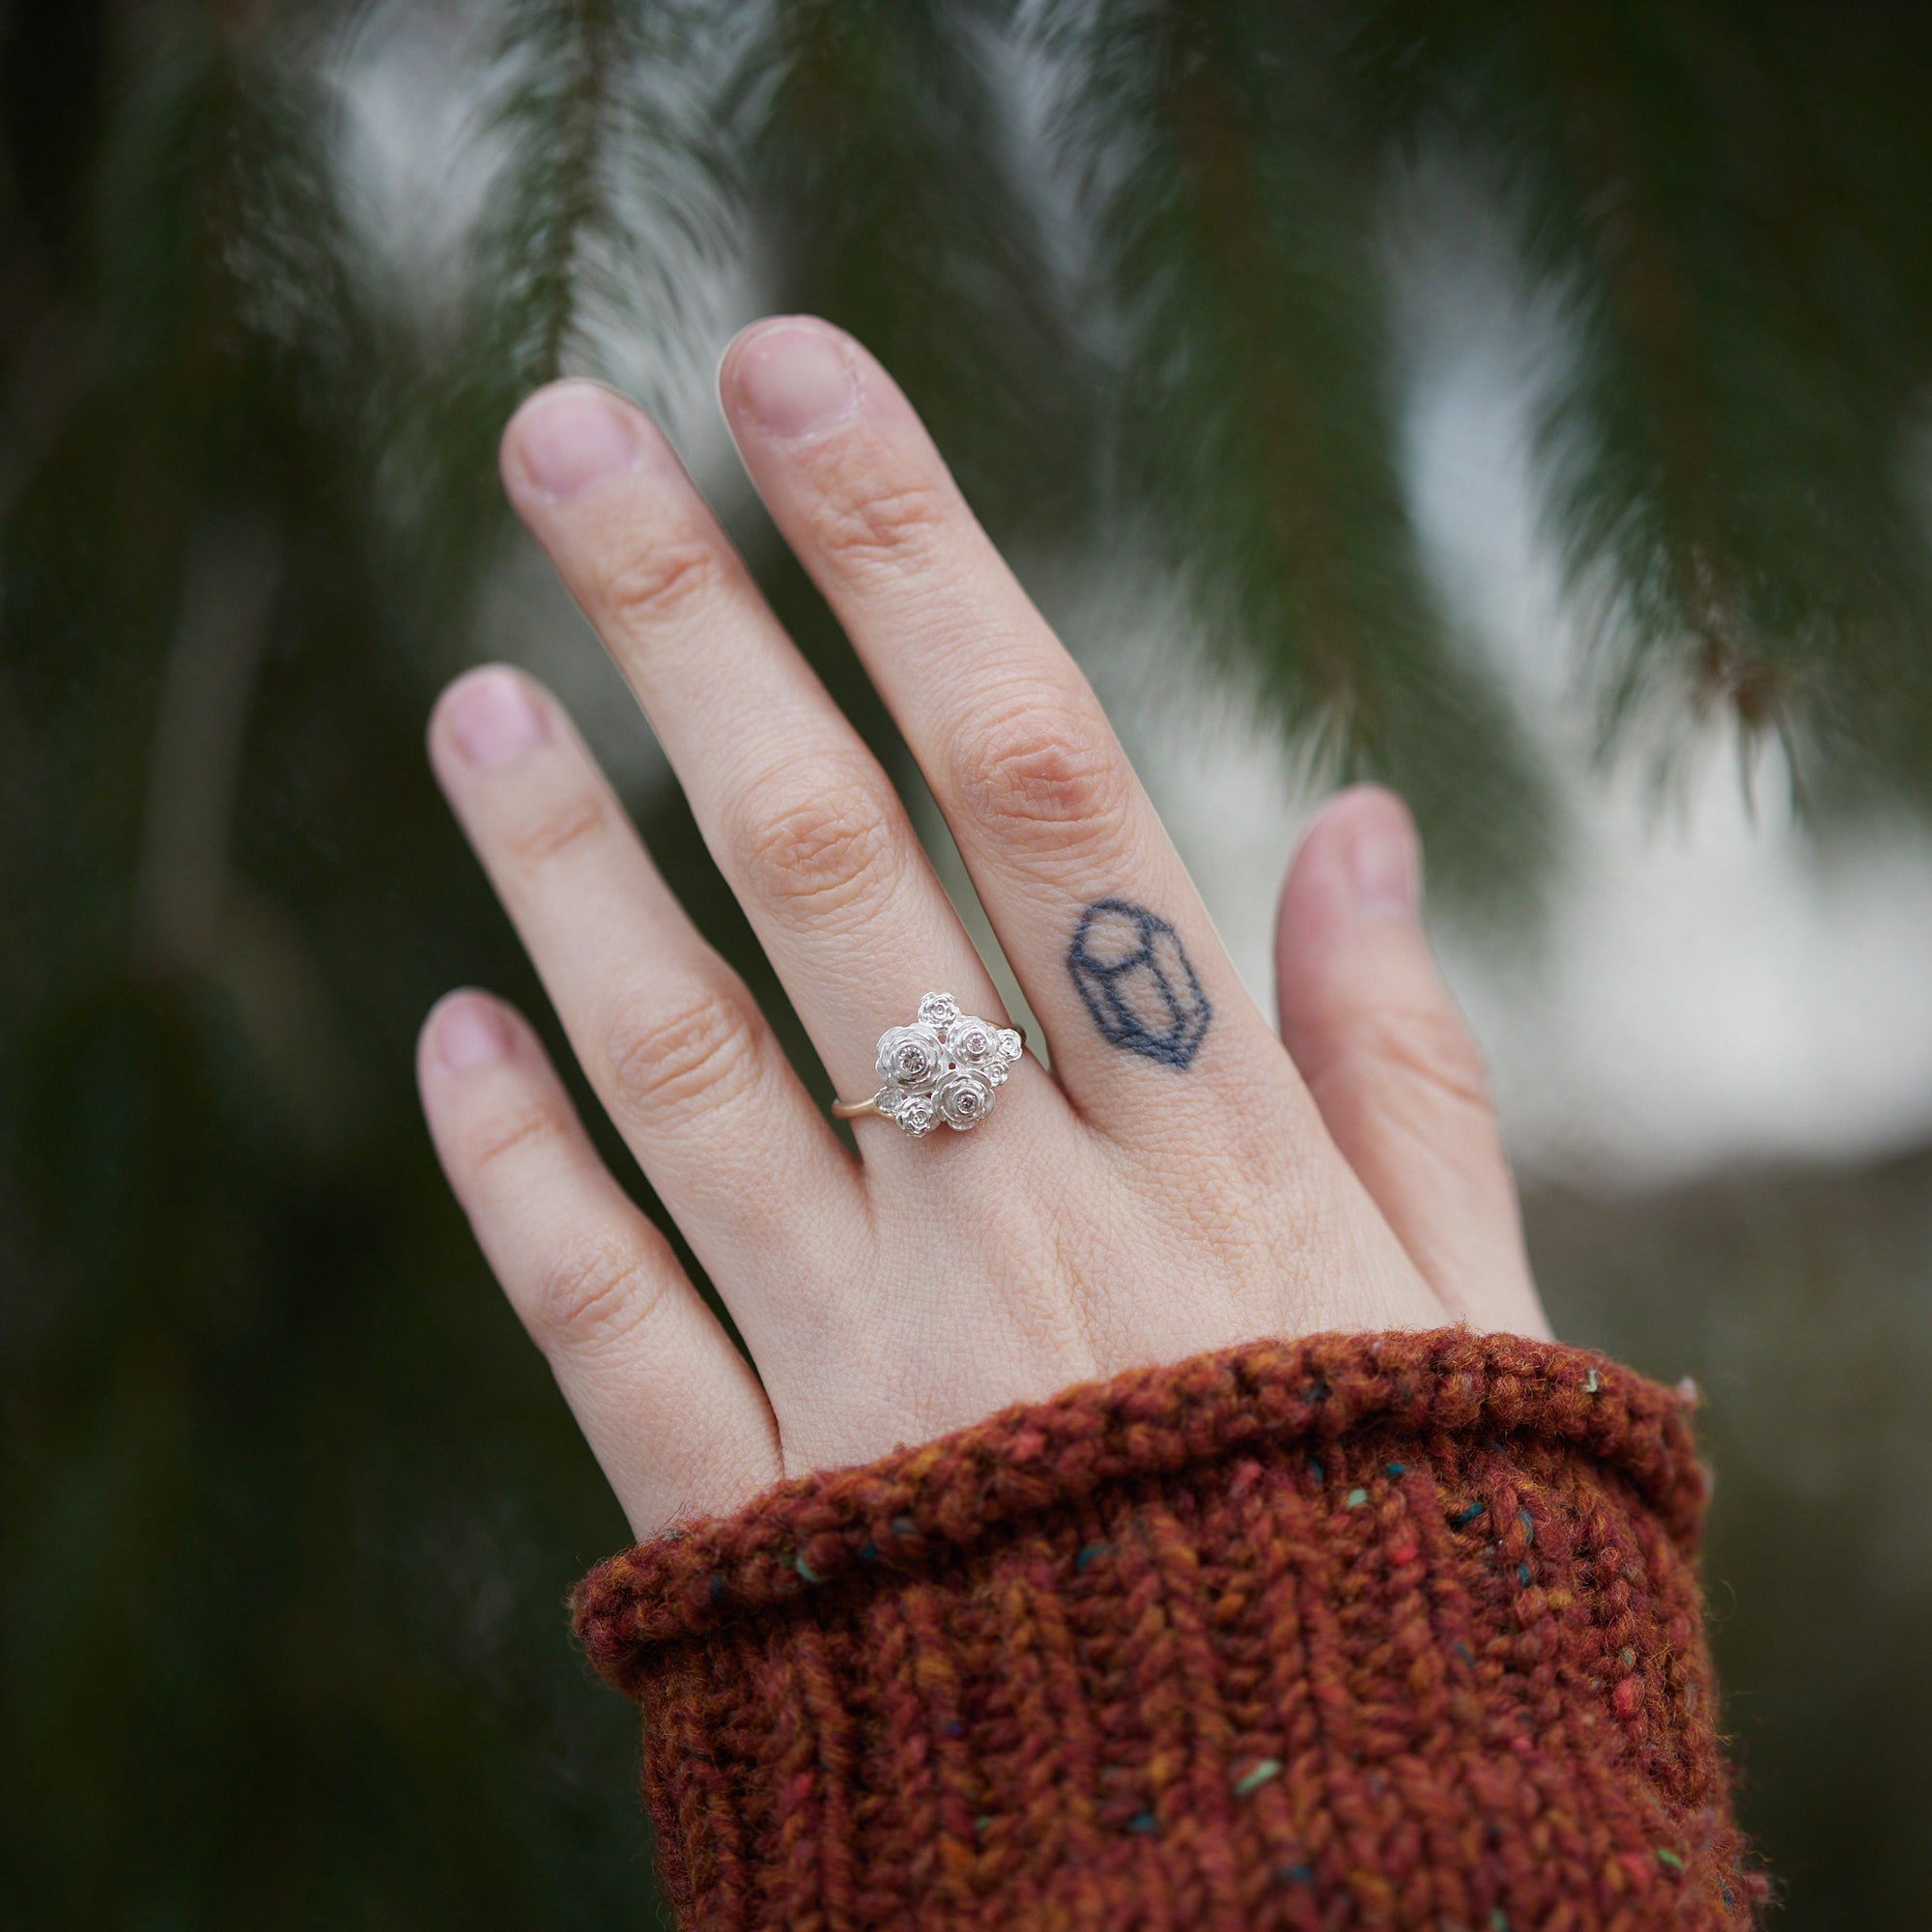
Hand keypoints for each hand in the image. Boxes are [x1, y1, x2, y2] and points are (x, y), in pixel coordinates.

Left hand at [415, 318, 1549, 1540]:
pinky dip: (517, 1166)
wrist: (1289, 1905)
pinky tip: (453, 1028)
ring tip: (470, 690)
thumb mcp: (1472, 1312)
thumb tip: (1355, 818)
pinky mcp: (747, 1518)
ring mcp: (861, 1363)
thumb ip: (1405, 1067)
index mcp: (1209, 1149)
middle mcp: (1014, 1216)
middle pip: (826, 859)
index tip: (797, 374)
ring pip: (680, 1057)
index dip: (913, 553)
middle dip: (688, 624)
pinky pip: (604, 1314)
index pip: (1044, 772)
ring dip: (556, 864)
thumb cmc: (1401, 1563)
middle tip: (563, 435)